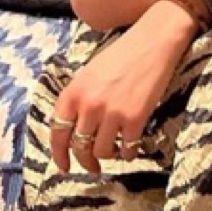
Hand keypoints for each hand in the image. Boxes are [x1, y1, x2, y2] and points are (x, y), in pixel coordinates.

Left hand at [50, 0, 196, 174]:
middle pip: (80, 147)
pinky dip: (128, 153)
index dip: (59, 155)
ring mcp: (112, 113)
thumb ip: (79, 100)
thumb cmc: (122, 55)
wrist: (154, 42)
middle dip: (85, 162)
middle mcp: (89, 105)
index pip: (58, 133)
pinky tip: (131, 148)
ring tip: (115, 152)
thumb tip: (75, 130)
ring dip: (108, 156)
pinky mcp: (135, 118)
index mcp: (73, 92)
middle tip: (93, 168)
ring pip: (102, 152)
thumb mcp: (89, 74)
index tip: (64, 166)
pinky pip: (127, 149)